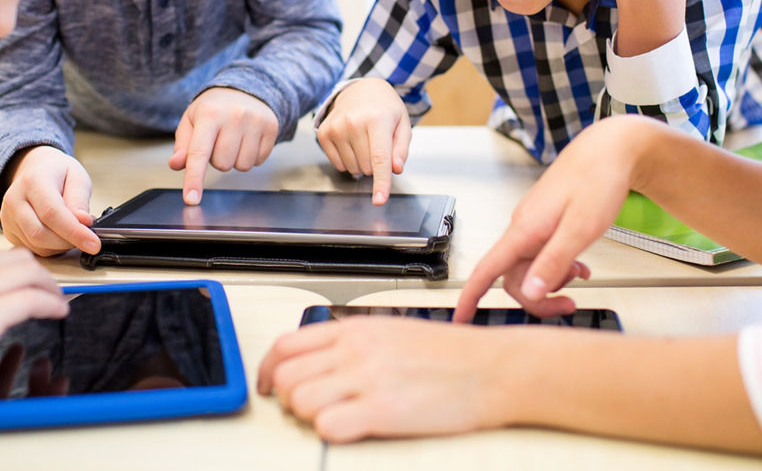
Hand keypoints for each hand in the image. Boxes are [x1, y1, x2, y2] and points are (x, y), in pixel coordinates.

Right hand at [0, 249, 68, 404]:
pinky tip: (58, 313)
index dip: (13, 271)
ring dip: (50, 287)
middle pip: (17, 258)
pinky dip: (51, 304)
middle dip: (39, 273)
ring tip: (57, 301)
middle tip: (49, 289)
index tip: (22, 282)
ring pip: (30, 272)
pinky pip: (32, 300)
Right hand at [1, 146, 98, 255]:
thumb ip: (79, 199)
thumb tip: (83, 222)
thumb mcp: (77, 176)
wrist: (34, 169)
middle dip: (69, 242)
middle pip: (40, 234)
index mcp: (33, 181)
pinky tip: (60, 235)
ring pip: (36, 245)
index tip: (94, 244)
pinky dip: (51, 248)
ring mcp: (8, 217)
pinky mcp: (9, 231)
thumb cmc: (58, 173)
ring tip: (74, 231)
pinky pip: (32, 249)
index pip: (52, 213)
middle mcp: (15, 200)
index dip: (74, 232)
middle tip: (87, 236)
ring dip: (61, 246)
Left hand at [170, 88, 278, 203]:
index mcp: (210, 113)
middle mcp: (235, 116)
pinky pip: (258, 161)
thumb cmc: (214, 108)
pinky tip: (247, 140)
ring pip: (241, 166)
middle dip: (217, 160)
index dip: (194, 179)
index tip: (191, 199)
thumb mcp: (192, 121)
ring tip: (233, 140)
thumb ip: (183, 145)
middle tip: (218, 141)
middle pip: (222, 164)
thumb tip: (176, 164)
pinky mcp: (272, 128)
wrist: (245, 89)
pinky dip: (250, 156)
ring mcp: (256, 122)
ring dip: (234, 160)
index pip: (199, 153)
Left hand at [258, 316, 513, 442]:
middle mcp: (355, 350)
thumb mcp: (392, 332)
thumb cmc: (451, 355)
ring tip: (335, 417)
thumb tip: (318, 360)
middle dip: (288, 398)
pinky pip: (327, 425)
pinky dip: (331, 431)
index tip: (269, 385)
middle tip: (309, 407)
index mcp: (355, 329)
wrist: (493, 368)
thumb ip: (352, 342)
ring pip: (298, 401)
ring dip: (309, 416)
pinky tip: (353, 427)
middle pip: (284, 375)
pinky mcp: (382, 410)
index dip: (268, 370)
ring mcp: (367, 379)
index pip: (285, 345)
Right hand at [315, 78, 410, 203]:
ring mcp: (336, 127)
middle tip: (377, 143)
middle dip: (376, 164)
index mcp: (378, 118)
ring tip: (364, 141)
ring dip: (362, 162)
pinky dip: (348, 160)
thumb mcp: (402, 123)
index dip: (381, 182)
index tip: (379, 200)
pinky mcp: (323, 133)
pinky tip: (351, 143)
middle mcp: (354, 122)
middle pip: (367, 167)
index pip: (380, 158)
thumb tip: (395, 169)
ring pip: (353, 168)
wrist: (359, 90)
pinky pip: (338, 165)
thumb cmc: (384, 108)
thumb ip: (401, 148)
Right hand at [454, 117, 660, 320]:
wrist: (609, 149)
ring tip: (581, 274)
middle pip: (513, 277)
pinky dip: (559, 266)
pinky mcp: (545, 223)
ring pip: (530, 267)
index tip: (459, 319)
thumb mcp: (581, 228)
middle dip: (539, 297)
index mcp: (525, 228)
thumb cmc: (597, 180)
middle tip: (570, 303)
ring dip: (553, 279)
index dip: (470, 296)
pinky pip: (542, 254)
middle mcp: (523, 227)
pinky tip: (579, 264)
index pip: (487, 268)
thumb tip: (532, 291)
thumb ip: (554, 261)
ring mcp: (533, 224)